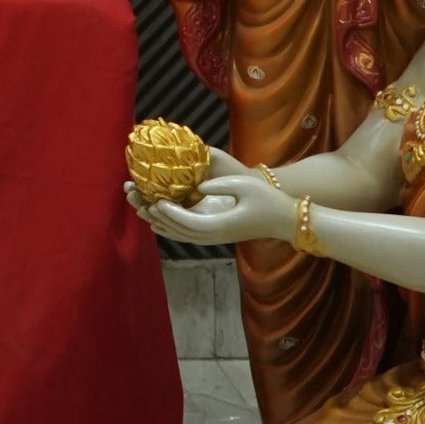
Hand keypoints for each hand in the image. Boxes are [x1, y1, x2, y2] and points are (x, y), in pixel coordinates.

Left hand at [124, 169, 293, 247]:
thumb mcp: (244, 186)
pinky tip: (161, 222)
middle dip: (160, 218)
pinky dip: (173, 229)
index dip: (172, 214)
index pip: (190, 223)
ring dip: (163, 225)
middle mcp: (216, 235)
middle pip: (182, 232)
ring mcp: (216, 237)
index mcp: (222, 225)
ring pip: (183, 236)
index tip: (156, 202)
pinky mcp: (217, 234)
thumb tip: (198, 186)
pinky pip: (190, 235)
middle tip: (140, 203)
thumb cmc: (267, 199)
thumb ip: (220, 186)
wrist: (283, 220)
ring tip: (144, 211)